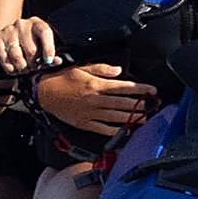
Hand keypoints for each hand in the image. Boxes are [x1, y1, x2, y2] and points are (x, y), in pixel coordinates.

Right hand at [0, 17, 57, 71]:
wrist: (8, 43)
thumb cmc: (29, 47)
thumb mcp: (41, 50)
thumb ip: (50, 57)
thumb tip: (58, 61)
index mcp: (37, 24)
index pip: (45, 32)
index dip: (48, 48)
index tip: (48, 60)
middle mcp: (22, 24)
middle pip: (31, 49)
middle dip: (33, 64)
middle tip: (32, 68)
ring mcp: (9, 29)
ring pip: (16, 55)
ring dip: (21, 67)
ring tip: (23, 69)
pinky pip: (4, 57)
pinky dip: (9, 67)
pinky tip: (12, 69)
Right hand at [36, 64, 157, 135]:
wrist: (44, 93)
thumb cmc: (62, 79)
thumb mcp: (82, 68)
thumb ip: (102, 69)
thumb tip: (118, 71)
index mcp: (96, 86)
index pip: (123, 87)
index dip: (140, 89)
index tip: (151, 90)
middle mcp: (95, 100)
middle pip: (122, 103)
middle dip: (140, 104)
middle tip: (153, 105)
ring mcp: (90, 113)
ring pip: (115, 117)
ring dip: (131, 118)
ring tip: (144, 118)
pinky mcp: (84, 123)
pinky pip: (102, 129)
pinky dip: (114, 130)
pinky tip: (124, 130)